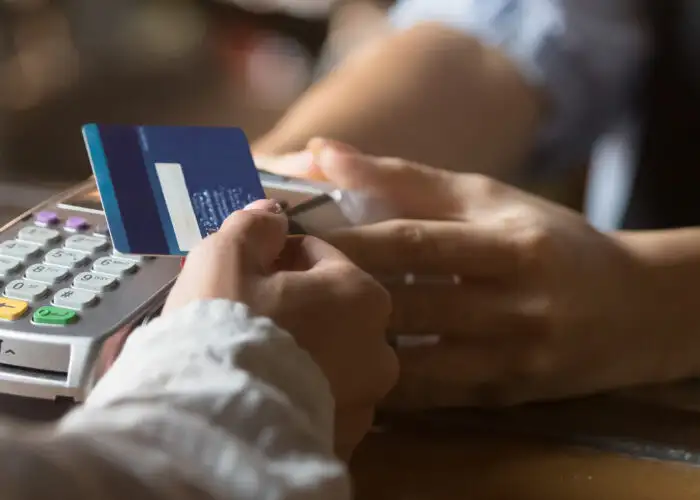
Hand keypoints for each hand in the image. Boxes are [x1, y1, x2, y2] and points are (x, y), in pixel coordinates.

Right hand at [164, 199, 396, 457]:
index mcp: (363, 295)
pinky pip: (317, 402)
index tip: (245, 268)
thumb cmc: (226, 326)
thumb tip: (272, 212)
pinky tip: (261, 393)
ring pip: (326, 358)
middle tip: (245, 313)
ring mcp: (365, 402)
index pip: (318, 256)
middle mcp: (379, 350)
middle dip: (292, 305)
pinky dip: (295, 393)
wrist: (216, 425)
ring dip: (298, 351)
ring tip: (251, 357)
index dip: (277, 256)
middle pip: (328, 310)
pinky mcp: (343, 442)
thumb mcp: (227, 257)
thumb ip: (255, 226)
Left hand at [259, 141, 658, 408]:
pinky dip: (386, 382)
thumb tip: (320, 151)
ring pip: (414, 361)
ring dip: (356, 345)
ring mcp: (512, 358)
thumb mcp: (487, 198)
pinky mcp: (505, 395)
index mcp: (509, 244)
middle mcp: (514, 305)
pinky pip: (431, 395)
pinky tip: (347, 367)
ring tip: (301, 331)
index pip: (413, 242)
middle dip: (338, 293)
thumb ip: (403, 177)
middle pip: (407, 303)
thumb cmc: (547, 240)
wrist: (630, 308)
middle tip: (278, 288)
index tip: (290, 237)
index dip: (348, 241)